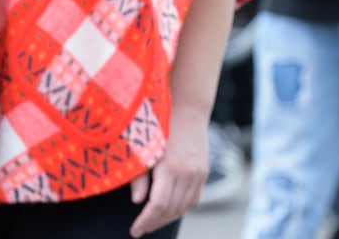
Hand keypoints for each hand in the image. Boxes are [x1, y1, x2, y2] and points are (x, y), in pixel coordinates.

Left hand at [129, 111, 208, 235]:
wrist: (188, 112)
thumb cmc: (161, 129)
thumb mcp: (145, 151)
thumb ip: (139, 178)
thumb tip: (137, 202)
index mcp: (170, 168)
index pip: (158, 205)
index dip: (145, 221)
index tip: (135, 230)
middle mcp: (188, 173)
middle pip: (171, 210)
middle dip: (154, 223)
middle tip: (141, 229)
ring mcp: (199, 173)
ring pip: (184, 207)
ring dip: (168, 218)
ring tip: (153, 222)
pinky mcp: (204, 172)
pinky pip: (194, 199)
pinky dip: (181, 209)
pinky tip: (169, 211)